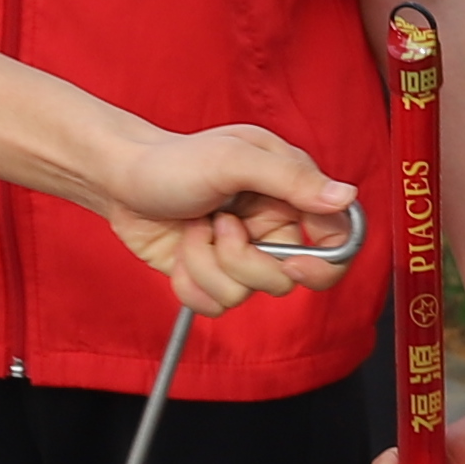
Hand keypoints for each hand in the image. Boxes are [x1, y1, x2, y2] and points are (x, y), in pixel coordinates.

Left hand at [102, 126, 360, 315]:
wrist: (119, 179)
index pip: (337, 240)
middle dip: (242, 258)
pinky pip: (214, 305)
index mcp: (289, 194)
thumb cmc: (174, 159)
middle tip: (219, 224)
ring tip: (192, 228)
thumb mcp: (233, 158)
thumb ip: (290, 178)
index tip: (294, 263)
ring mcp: (240, 256)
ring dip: (206, 263)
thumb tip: (345, 197)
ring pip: (243, 295)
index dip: (323, 262)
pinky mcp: (210, 277)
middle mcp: (270, 228)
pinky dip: (190, 282)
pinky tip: (181, 251)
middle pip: (284, 278)